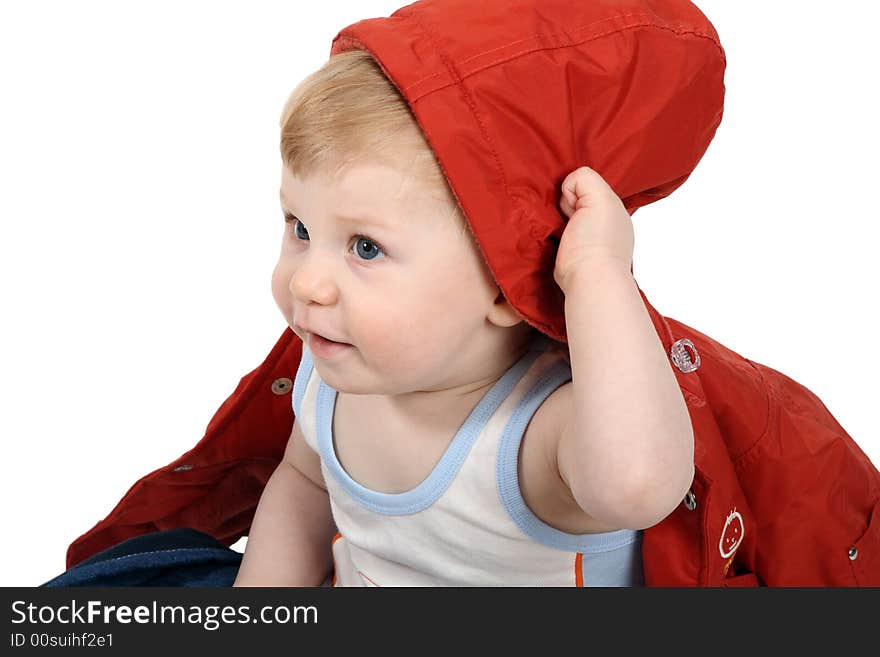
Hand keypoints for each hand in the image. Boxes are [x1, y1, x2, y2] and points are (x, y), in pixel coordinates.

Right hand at [554, 166, 633, 290]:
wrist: (588, 280)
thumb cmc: (596, 241)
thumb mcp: (599, 197)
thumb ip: (584, 180)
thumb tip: (568, 191)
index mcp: (614, 210)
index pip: (590, 186)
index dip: (577, 189)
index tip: (574, 202)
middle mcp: (604, 226)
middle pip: (576, 202)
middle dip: (567, 204)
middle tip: (567, 216)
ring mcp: (589, 243)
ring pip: (565, 218)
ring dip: (558, 219)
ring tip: (559, 227)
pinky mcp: (572, 257)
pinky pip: (557, 235)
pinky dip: (552, 234)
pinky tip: (554, 238)